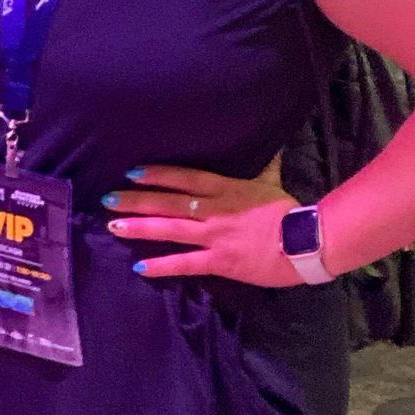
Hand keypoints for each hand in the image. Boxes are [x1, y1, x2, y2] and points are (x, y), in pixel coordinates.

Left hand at [102, 161, 300, 287]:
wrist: (306, 242)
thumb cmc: (290, 212)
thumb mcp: (273, 183)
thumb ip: (265, 167)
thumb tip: (272, 148)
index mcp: (226, 189)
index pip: (185, 178)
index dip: (158, 174)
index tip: (133, 172)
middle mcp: (213, 210)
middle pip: (168, 202)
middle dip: (136, 200)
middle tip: (108, 198)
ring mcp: (214, 236)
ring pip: (170, 229)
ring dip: (140, 227)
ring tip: (113, 226)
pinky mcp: (220, 261)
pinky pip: (185, 263)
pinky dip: (162, 265)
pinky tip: (139, 266)